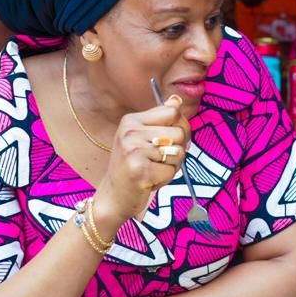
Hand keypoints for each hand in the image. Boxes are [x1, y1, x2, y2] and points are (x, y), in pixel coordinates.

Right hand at [94, 101, 191, 225]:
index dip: (182, 126)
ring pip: (178, 152)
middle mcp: (130, 132)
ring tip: (153, 170)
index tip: (172, 139)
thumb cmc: (133, 167)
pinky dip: (165, 179)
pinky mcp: (139, 171)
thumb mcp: (143, 138)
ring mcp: (133, 151)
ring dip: (172, 166)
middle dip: (178, 150)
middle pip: (179, 132)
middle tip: (160, 160)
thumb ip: (161, 120)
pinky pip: (171, 171)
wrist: (113, 196)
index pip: (172, 111)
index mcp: (132, 120)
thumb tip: (177, 100)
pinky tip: (149, 180)